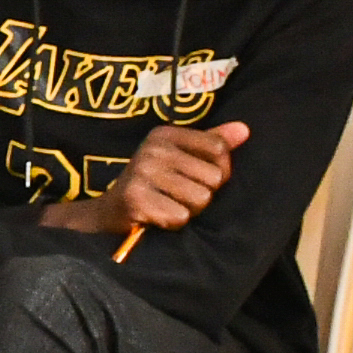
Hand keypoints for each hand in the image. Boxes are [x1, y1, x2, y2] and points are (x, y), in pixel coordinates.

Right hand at [37, 122, 246, 238]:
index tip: (197, 178)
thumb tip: (245, 130)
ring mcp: (142, 172)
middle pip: (213, 178)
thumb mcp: (179, 157)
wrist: (108, 213)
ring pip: (201, 199)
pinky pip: (181, 216)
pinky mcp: (136, 198)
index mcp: (164, 134)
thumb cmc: (152, 185)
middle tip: (176, 196)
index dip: (219, 170)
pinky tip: (158, 217)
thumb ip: (213, 143)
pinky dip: (173, 222)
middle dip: (201, 194)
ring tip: (168, 205)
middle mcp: (153, 148)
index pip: (219, 148)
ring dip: (189, 210)